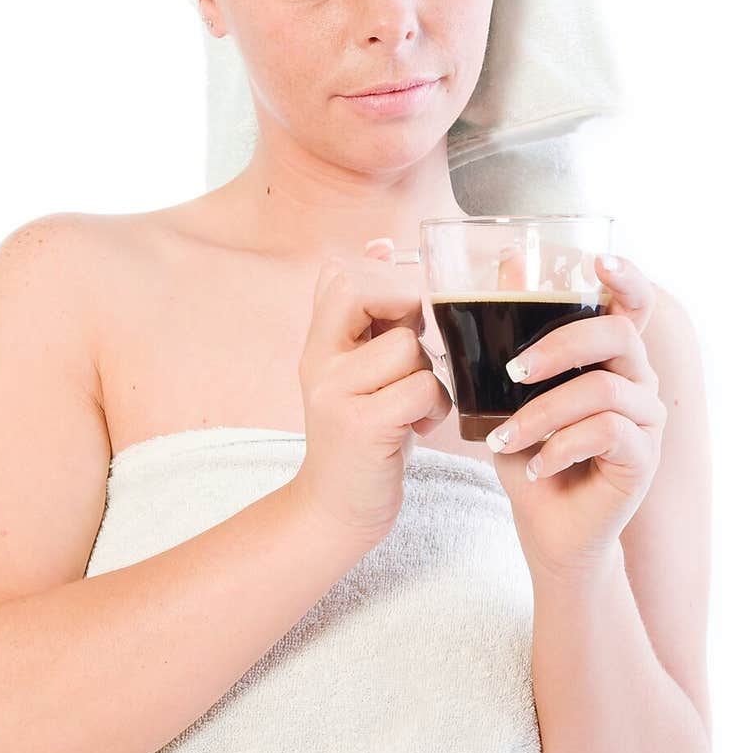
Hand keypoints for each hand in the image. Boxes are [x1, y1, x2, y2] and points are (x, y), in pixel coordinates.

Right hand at [292, 242, 452, 546]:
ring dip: (429, 370)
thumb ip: (370, 315)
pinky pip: (421, 388)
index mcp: (317, 344)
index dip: (384, 277)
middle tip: (418, 347)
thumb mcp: (358, 368)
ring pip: (406, 347)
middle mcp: (317, 363)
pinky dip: (435, 404)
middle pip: (363, 293)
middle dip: (407, 310)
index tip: (406, 311)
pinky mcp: (362, 427)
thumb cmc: (364, 434)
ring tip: (420, 400)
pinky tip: (423, 423)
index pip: (340, 276)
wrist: (337, 509)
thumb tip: (382, 244)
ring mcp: (335, 394)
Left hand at [485, 255, 666, 578]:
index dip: (626, 277)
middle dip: (558, 346)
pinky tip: (536, 465)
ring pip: (602, 389)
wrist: (547, 528)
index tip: (600, 261)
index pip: (632, 305)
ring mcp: (647, 419)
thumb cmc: (530, 455)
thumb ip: (511, 342)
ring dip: (542, 413)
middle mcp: (638, 380)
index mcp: (609, 358)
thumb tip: (499, 275)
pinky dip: (561, 446)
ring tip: (504, 439)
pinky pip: (607, 432)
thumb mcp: (509, 396)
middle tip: (512, 370)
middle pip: (615, 335)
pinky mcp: (645, 457)